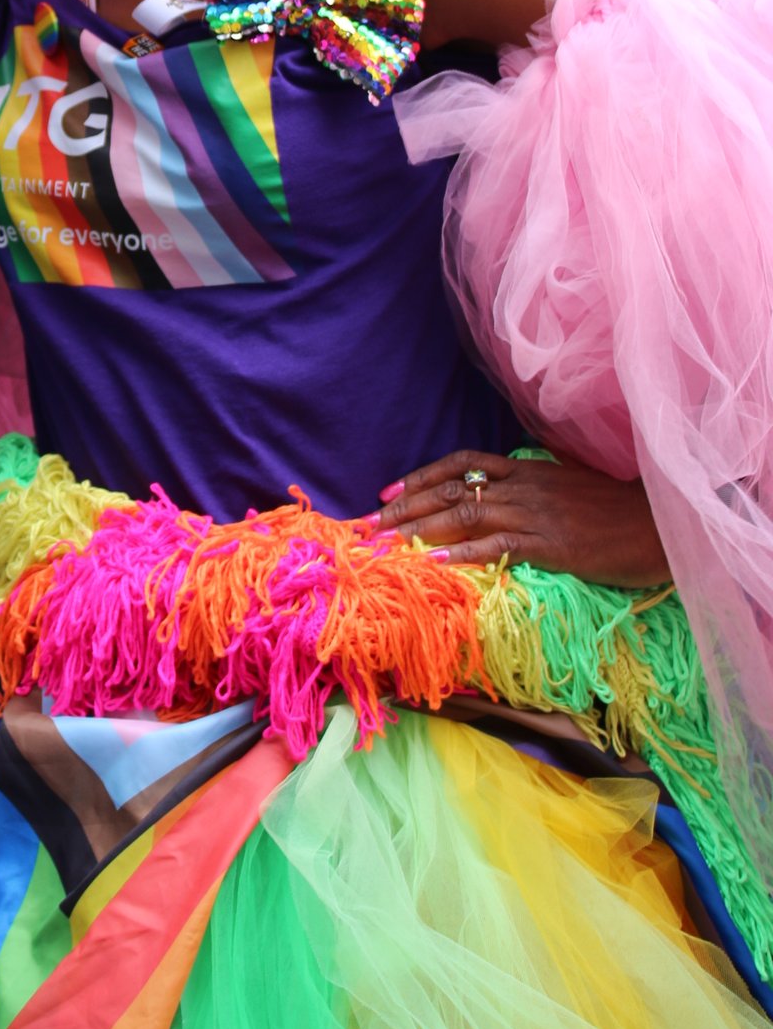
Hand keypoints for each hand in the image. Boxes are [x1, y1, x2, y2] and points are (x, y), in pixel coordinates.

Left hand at [370, 450, 670, 585]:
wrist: (661, 523)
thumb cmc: (617, 510)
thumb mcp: (568, 486)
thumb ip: (533, 487)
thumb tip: (500, 494)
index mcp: (526, 470)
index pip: (460, 464)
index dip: (420, 478)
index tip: (385, 495)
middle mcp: (523, 486)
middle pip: (450, 490)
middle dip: (404, 509)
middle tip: (366, 527)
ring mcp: (536, 513)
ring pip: (464, 515)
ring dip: (419, 531)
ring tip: (385, 546)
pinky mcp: (552, 544)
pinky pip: (498, 546)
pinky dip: (463, 554)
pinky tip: (435, 564)